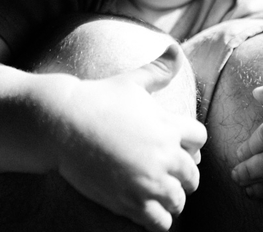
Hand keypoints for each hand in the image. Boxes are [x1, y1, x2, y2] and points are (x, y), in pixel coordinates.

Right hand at [54, 43, 206, 231]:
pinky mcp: (131, 201)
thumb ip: (158, 70)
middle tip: (159, 172)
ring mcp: (148, 181)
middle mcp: (164, 155)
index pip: (200, 139)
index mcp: (168, 125)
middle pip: (193, 175)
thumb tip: (174, 49)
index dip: (188, 143)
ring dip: (169, 198)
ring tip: (151, 192)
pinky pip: (161, 223)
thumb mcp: (131, 82)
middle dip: (180, 175)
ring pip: (179, 201)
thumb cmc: (96, 99)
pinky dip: (156, 220)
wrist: (61, 124)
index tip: (171, 145)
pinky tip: (141, 207)